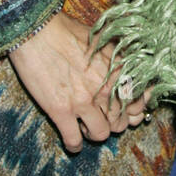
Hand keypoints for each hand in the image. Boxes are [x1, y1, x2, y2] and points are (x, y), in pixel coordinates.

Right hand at [8, 11, 148, 151]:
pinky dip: (75, 145)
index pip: (139, 102)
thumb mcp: (102, 40)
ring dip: (95, 134)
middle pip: (121, 122)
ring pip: (101, 134)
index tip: (126, 111)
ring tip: (88, 128)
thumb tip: (130, 71)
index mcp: (117, 71)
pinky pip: (74, 140)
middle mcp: (105, 89)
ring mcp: (83, 102)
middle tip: (104, 118)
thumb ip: (118, 58)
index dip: (133, 110)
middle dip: (114, 123)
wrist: (36, 30)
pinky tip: (74, 143)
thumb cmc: (67, 31)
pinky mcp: (61, 111)